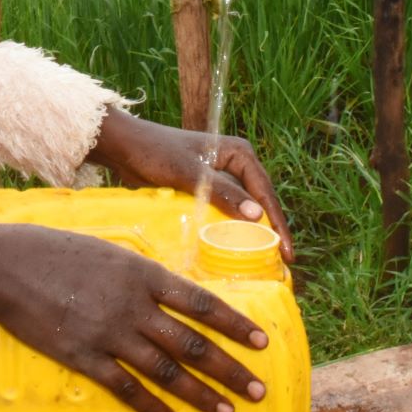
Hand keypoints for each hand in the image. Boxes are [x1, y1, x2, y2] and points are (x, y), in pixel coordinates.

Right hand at [0, 221, 269, 411]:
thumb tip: (171, 293)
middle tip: (258, 390)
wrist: (7, 265)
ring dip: (200, 394)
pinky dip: (151, 406)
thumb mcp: (108, 250)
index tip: (261, 342)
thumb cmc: (56, 250)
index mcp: (142, 274)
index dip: (234, 324)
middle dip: (229, 369)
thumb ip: (140, 274)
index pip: (201, 302)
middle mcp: (133, 306)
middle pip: (191, 343)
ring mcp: (109, 334)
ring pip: (166, 371)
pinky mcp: (83, 357)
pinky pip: (125, 388)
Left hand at [85, 109, 293, 262]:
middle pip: (259, 202)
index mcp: (238, 153)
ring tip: (264, 262)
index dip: (278, 224)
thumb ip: (223, 193)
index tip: (287, 252)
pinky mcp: (205, 190)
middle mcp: (235, 164)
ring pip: (242, 210)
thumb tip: (257, 216)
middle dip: (270, 231)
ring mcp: (221, 177)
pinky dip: (230, 230)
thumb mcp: (190, 173)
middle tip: (280, 264)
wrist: (124, 148)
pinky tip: (235, 251)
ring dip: (251, 233)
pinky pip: (224, 213)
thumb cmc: (156, 152)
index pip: (265, 193)